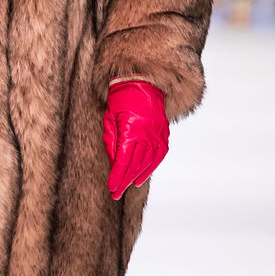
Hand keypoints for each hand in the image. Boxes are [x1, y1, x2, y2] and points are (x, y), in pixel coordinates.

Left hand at [102, 80, 168, 199]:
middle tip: (116, 193)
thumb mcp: (110, 119)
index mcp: (131, 130)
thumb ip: (111, 142)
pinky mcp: (164, 133)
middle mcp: (147, 134)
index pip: (123, 161)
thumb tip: (114, 164)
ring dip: (138, 176)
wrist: (143, 81)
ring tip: (128, 186)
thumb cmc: (121, 98)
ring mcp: (158, 134)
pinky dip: (151, 167)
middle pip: (135, 164)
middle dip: (125, 181)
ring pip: (148, 162)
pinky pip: (159, 155)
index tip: (111, 189)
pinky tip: (143, 175)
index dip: (117, 177)